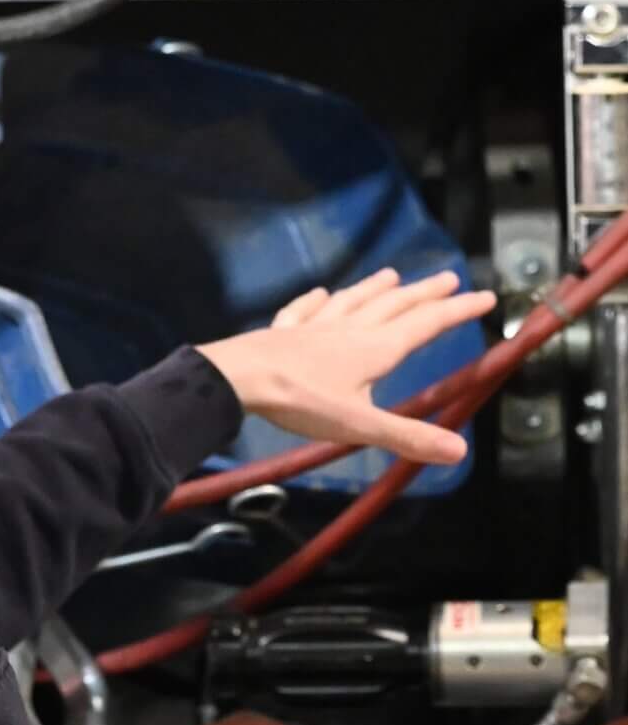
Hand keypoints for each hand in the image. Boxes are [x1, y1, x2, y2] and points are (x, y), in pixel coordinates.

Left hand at [198, 267, 495, 467]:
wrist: (239, 378)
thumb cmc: (301, 401)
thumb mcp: (359, 426)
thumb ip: (408, 436)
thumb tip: (459, 450)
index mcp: (374, 349)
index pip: (425, 325)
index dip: (457, 311)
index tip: (485, 297)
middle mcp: (349, 330)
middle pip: (394, 305)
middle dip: (425, 292)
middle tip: (449, 277)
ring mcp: (314, 326)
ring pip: (352, 300)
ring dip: (375, 288)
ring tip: (392, 275)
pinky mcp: (284, 331)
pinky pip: (305, 310)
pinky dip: (317, 300)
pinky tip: (320, 294)